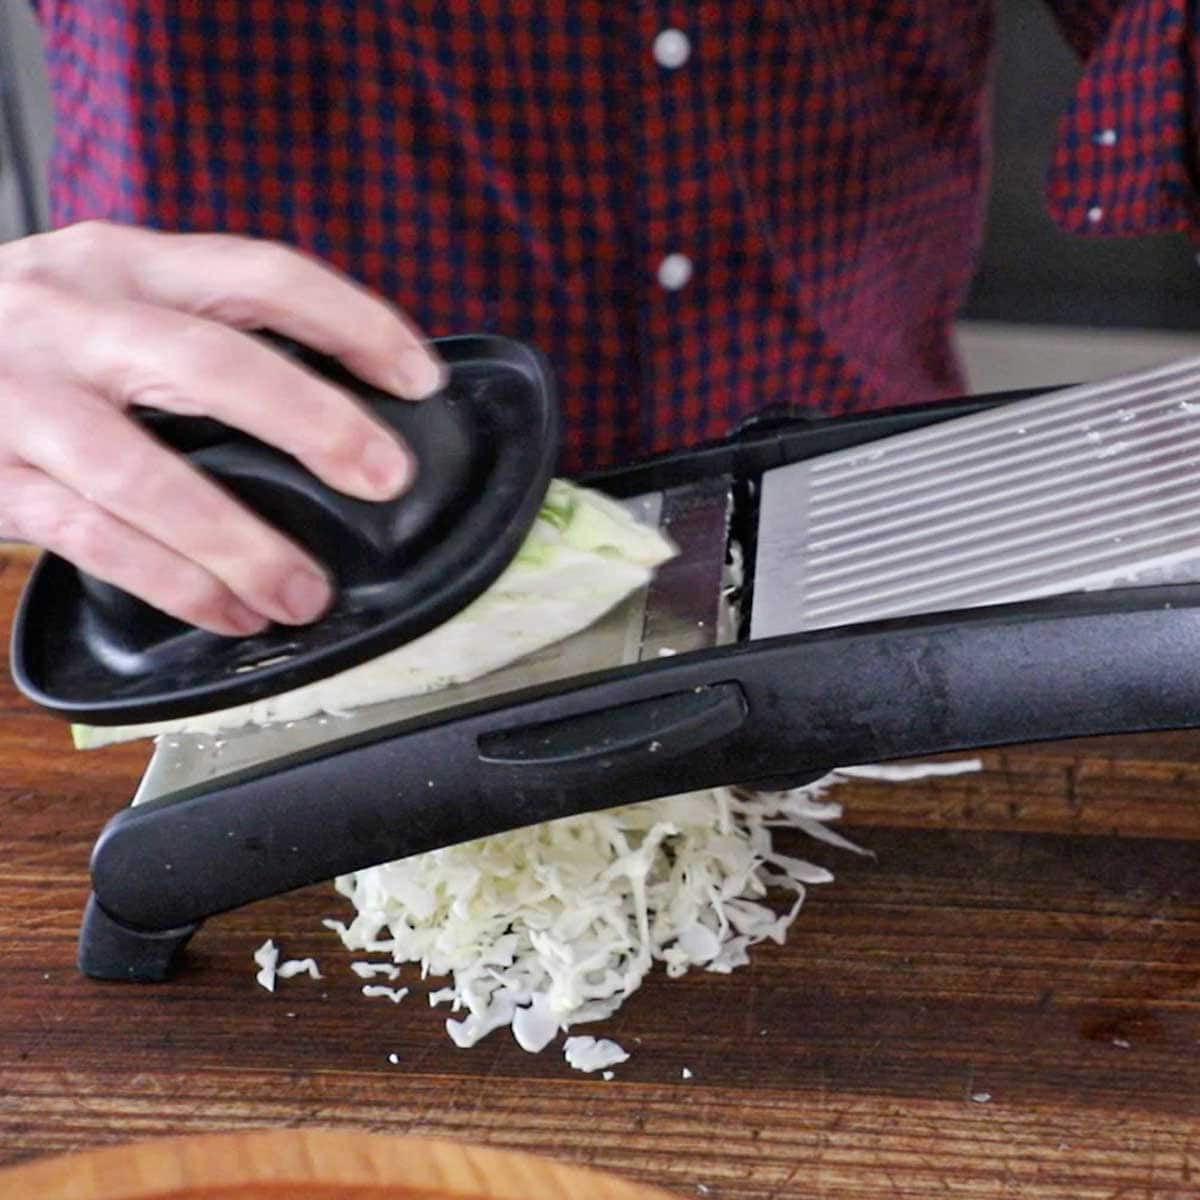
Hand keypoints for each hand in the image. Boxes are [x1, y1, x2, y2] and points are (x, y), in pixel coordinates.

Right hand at [0, 221, 443, 634]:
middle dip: (314, 423)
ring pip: (146, 475)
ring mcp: (26, 399)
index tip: (420, 375)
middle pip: (214, 364)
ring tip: (307, 594)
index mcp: (124, 265)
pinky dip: (171, 583)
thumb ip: (192, 329)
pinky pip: (93, 538)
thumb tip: (326, 408)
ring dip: (240, 542)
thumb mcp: (102, 299)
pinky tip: (230, 612)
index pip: (261, 273)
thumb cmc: (20, 338)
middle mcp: (74, 318)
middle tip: (385, 477)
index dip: (352, 321)